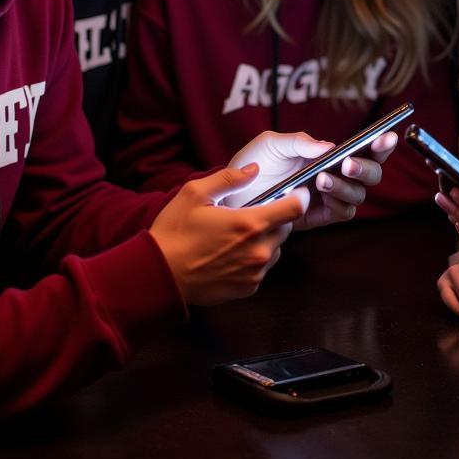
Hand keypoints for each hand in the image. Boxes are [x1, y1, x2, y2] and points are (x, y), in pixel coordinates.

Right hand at [148, 163, 305, 305]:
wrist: (160, 275)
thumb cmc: (174, 232)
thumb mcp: (195, 193)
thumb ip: (229, 178)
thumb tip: (253, 169)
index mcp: (249, 224)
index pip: (294, 209)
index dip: (298, 197)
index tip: (294, 193)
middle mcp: (258, 251)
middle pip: (286, 229)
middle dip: (275, 219)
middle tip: (250, 215)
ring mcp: (254, 273)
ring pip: (275, 249)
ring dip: (265, 240)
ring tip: (237, 236)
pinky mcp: (248, 288)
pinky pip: (262, 268)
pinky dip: (253, 259)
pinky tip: (231, 254)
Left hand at [225, 130, 392, 229]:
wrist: (234, 193)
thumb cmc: (255, 163)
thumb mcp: (273, 144)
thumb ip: (300, 142)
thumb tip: (329, 147)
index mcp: (331, 154)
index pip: (365, 149)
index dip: (381, 145)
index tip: (387, 136)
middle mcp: (336, 175)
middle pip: (371, 175)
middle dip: (365, 168)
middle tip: (347, 163)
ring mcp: (329, 197)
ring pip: (357, 196)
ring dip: (345, 186)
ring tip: (322, 179)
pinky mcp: (318, 216)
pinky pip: (340, 213)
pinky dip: (336, 204)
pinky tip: (320, 194)